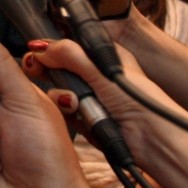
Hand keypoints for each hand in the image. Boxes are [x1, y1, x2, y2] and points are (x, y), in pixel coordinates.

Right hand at [21, 37, 187, 163]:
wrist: (154, 140)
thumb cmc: (142, 102)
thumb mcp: (102, 70)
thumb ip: (70, 55)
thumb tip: (41, 48)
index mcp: (104, 57)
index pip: (69, 47)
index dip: (50, 49)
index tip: (34, 52)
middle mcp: (96, 76)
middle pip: (59, 69)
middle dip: (48, 71)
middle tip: (36, 70)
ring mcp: (90, 98)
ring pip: (59, 91)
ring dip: (61, 97)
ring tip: (73, 102)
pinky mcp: (85, 119)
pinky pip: (64, 112)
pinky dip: (67, 113)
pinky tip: (77, 115)